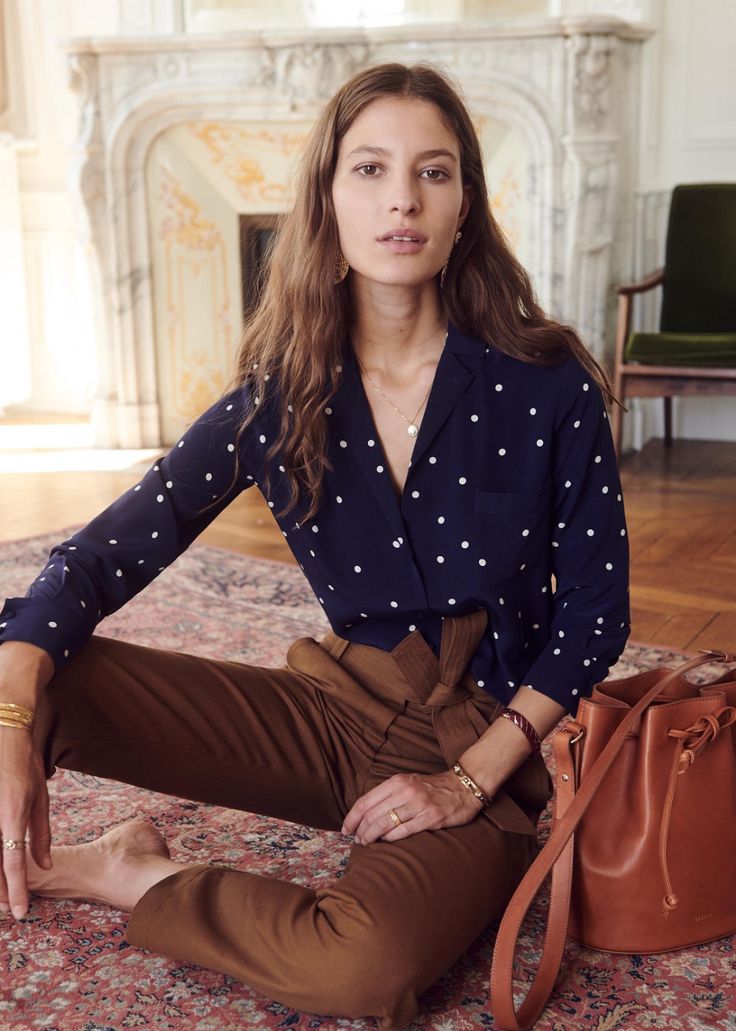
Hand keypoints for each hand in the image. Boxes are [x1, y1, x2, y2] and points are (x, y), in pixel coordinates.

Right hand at [0, 726, 50, 918]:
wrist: (6, 738)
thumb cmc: (25, 767)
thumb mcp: (39, 799)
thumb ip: (40, 835)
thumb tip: (44, 865)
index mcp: (12, 817)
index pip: (13, 864)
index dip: (18, 891)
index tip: (22, 912)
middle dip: (3, 891)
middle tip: (13, 908)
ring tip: (5, 895)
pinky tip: (1, 869)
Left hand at [341, 770, 483, 845]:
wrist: (463, 787)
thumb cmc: (432, 787)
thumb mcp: (408, 782)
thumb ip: (389, 794)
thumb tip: (365, 813)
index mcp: (397, 782)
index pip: (365, 801)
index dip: (352, 817)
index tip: (345, 829)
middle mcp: (406, 791)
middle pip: (372, 815)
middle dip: (360, 830)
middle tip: (357, 840)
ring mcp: (418, 805)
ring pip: (385, 823)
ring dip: (371, 836)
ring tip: (366, 843)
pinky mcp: (431, 818)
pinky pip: (404, 831)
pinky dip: (391, 838)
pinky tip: (386, 841)